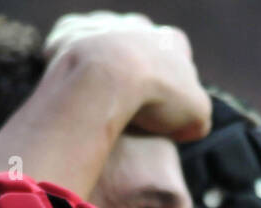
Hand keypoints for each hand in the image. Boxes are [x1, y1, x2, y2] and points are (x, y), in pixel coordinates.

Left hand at [44, 12, 209, 142]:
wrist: (108, 77)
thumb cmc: (156, 97)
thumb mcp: (194, 116)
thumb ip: (195, 117)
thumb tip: (187, 127)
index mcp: (170, 41)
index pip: (175, 61)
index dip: (168, 87)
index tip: (158, 110)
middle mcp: (136, 27)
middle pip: (137, 49)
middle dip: (132, 72)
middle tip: (124, 104)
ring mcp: (101, 26)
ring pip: (101, 42)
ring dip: (99, 64)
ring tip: (93, 97)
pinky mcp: (69, 33)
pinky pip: (66, 42)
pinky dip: (65, 58)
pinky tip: (66, 83)